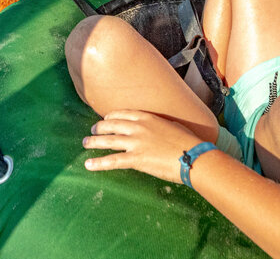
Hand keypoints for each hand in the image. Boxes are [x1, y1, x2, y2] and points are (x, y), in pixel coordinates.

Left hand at [82, 110, 203, 182]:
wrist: (195, 157)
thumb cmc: (189, 143)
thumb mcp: (172, 126)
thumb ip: (159, 126)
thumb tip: (156, 130)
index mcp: (147, 117)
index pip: (122, 114)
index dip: (111, 117)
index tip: (106, 119)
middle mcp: (138, 127)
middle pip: (111, 125)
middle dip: (99, 128)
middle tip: (92, 131)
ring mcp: (136, 143)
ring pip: (108, 141)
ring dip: (94, 142)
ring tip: (85, 144)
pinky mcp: (136, 159)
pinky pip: (112, 161)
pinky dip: (98, 163)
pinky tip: (88, 165)